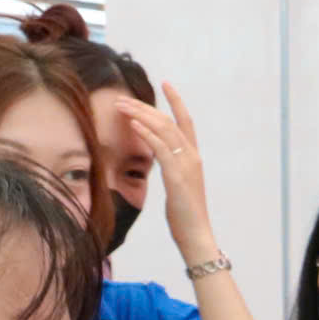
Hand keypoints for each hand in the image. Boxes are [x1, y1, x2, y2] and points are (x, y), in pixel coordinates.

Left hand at [114, 84, 214, 261]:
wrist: (196, 236)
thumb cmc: (185, 216)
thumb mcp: (177, 186)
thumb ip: (170, 169)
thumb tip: (158, 160)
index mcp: (194, 158)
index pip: (186, 122)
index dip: (177, 102)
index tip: (166, 83)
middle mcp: (192, 157)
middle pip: (169, 122)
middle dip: (146, 106)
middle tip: (124, 97)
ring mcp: (186, 165)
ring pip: (164, 130)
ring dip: (141, 115)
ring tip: (122, 106)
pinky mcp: (177, 176)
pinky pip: (161, 149)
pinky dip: (147, 133)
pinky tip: (133, 123)